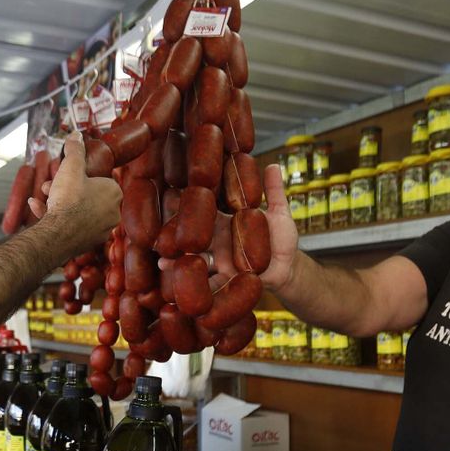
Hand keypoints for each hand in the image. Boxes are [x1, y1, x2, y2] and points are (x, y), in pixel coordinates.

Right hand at [34, 133, 119, 253]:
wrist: (57, 234)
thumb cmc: (69, 200)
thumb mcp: (70, 168)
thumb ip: (75, 150)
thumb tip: (76, 135)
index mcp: (114, 193)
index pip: (99, 179)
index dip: (79, 175)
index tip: (65, 174)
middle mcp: (112, 213)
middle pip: (86, 194)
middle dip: (64, 188)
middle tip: (51, 184)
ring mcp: (100, 230)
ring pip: (77, 210)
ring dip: (57, 201)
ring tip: (43, 195)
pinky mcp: (87, 242)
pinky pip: (71, 225)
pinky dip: (56, 216)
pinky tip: (37, 209)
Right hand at [158, 163, 299, 292]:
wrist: (289, 267)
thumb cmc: (282, 239)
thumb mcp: (280, 214)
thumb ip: (274, 192)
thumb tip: (274, 164)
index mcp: (227, 221)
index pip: (206, 211)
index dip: (192, 205)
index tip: (173, 195)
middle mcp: (218, 240)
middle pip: (194, 235)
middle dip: (177, 233)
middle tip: (160, 228)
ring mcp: (219, 260)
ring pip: (194, 258)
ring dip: (178, 260)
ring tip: (163, 261)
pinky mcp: (224, 278)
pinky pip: (207, 281)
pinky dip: (195, 284)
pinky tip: (181, 286)